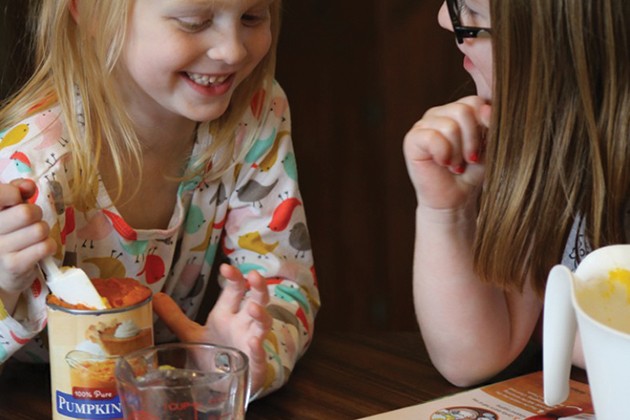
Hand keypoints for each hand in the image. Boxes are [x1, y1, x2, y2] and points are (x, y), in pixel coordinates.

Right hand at [0, 179, 55, 294]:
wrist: (2, 271)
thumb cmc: (8, 234)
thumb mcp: (8, 209)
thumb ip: (16, 191)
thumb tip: (28, 185)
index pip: (0, 194)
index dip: (14, 193)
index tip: (16, 200)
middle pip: (26, 212)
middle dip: (36, 215)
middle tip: (31, 222)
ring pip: (39, 230)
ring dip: (43, 232)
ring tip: (34, 238)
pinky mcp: (14, 265)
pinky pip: (45, 246)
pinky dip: (49, 246)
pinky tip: (39, 250)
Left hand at [153, 263, 271, 395]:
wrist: (223, 386)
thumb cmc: (213, 355)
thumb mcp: (191, 334)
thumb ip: (175, 317)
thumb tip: (155, 297)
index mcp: (227, 314)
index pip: (234, 290)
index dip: (233, 277)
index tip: (226, 267)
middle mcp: (241, 325)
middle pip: (257, 300)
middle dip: (258, 288)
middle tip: (254, 276)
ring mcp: (250, 343)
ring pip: (262, 325)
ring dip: (261, 315)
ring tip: (253, 307)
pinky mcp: (253, 365)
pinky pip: (259, 355)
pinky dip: (257, 348)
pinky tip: (253, 342)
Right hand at [403, 96, 490, 210]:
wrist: (455, 198)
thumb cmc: (472, 172)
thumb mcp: (489, 144)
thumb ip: (490, 124)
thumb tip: (486, 109)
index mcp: (458, 109)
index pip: (474, 102)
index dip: (484, 125)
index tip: (483, 148)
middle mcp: (439, 113)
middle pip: (463, 110)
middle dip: (471, 140)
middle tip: (468, 159)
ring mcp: (424, 124)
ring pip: (450, 126)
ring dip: (457, 152)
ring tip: (455, 165)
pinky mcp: (412, 139)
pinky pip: (433, 137)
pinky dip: (443, 154)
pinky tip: (443, 164)